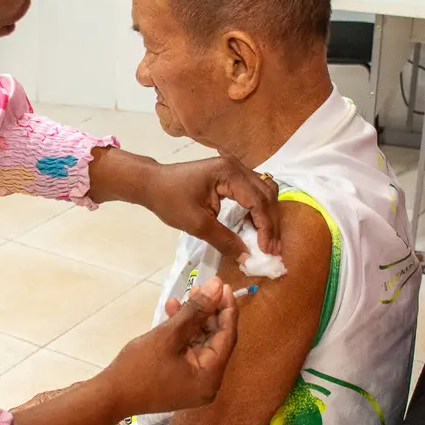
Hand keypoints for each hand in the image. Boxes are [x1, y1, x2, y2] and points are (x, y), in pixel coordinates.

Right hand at [102, 278, 237, 416]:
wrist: (109, 396)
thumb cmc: (139, 367)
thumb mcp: (168, 335)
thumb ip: (195, 310)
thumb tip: (217, 286)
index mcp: (210, 376)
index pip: (227, 337)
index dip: (226, 309)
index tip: (223, 285)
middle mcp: (208, 382)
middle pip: (215, 340)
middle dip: (208, 312)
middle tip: (199, 287)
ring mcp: (193, 383)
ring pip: (200, 343)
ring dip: (193, 320)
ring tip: (182, 296)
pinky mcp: (180, 380)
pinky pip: (188, 351)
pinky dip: (182, 333)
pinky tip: (171, 312)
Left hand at [141, 156, 281, 262]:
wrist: (151, 184)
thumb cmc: (170, 200)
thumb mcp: (197, 224)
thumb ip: (224, 240)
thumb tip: (247, 258)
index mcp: (229, 173)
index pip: (258, 201)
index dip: (266, 227)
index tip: (267, 250)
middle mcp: (236, 166)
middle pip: (266, 195)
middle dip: (271, 223)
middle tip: (273, 250)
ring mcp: (234, 169)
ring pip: (263, 192)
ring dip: (267, 217)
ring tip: (267, 242)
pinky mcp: (230, 176)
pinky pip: (253, 192)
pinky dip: (258, 210)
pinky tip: (255, 228)